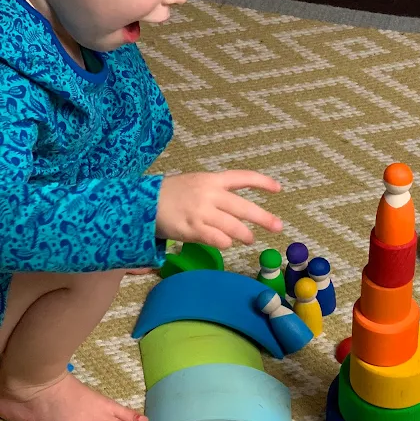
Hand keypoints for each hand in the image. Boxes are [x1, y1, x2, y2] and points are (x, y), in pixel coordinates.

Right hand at [156, 171, 282, 248]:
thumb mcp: (195, 183)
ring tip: (249, 238)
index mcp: (212, 179)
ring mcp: (201, 212)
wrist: (141, 203)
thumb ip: (217, 193)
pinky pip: (217, 239)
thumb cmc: (171, 194)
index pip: (242, 177)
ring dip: (245, 235)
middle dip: (264, 218)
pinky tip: (226, 243)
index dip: (262, 182)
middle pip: (243, 207)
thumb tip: (239, 210)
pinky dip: (225, 243)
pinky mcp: (192, 229)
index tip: (278, 189)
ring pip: (233, 227)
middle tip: (278, 226)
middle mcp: (209, 194)